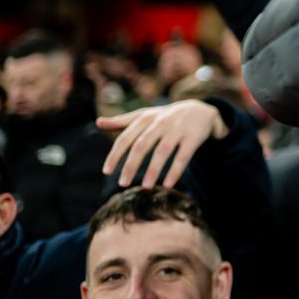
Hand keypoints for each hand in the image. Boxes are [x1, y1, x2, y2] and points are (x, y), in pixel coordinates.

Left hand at [98, 99, 229, 188]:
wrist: (200, 110)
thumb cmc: (166, 117)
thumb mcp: (145, 115)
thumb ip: (122, 121)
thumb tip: (97, 122)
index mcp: (145, 118)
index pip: (126, 137)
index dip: (115, 155)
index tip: (106, 172)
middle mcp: (160, 122)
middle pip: (142, 145)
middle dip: (131, 165)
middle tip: (122, 183)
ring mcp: (178, 129)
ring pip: (163, 151)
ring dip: (153, 170)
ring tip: (145, 188)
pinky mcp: (193, 137)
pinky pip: (183, 156)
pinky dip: (175, 170)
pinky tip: (168, 184)